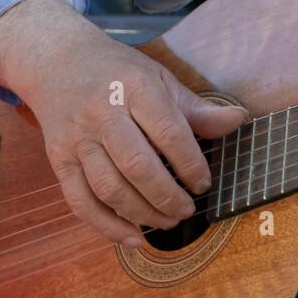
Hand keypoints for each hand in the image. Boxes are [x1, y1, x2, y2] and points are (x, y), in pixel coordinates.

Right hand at [0, 0, 244, 245]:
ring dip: (142, 213)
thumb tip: (239, 119)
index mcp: (135, 88)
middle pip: (137, 166)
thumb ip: (196, 108)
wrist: (58, 61)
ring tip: (168, 221)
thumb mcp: (160, 78)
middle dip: (167, 196)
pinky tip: (133, 237)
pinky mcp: (58, 158)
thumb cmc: (119, 72)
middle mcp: (102, 112)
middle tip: (188, 210)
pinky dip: (106, 226)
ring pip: (109, 188)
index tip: (203, 184)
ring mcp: (77, 137)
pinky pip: (80, 201)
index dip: (190, 164)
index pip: (168, 133)